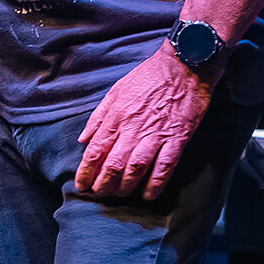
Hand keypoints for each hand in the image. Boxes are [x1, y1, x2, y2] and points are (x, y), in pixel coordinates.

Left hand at [75, 43, 210, 199]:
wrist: (183, 67)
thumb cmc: (148, 77)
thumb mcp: (115, 91)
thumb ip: (98, 117)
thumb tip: (83, 140)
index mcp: (116, 116)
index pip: (95, 150)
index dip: (86, 171)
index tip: (81, 184)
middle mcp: (133, 128)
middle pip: (113, 163)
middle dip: (103, 183)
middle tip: (98, 194)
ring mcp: (156, 135)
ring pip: (136, 168)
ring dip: (125, 186)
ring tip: (118, 196)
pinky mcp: (177, 139)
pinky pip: (164, 167)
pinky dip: (155, 183)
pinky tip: (148, 195)